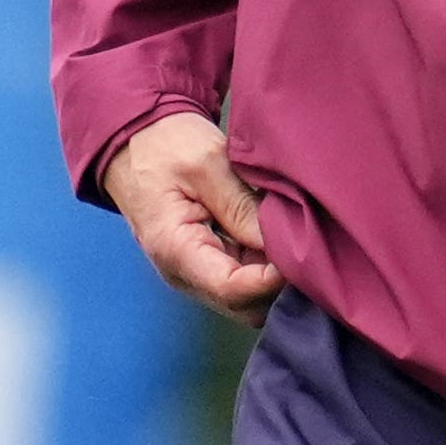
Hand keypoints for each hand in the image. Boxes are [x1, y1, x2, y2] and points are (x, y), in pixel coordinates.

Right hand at [103, 111, 284, 326]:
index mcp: (175, 249)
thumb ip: (241, 205)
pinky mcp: (208, 262)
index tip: (301, 253)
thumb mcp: (207, 163)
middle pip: (243, 304)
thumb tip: (279, 242)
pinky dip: (266, 267)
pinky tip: (284, 239)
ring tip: (299, 240)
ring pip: (247, 298)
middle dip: (279, 284)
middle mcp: (183, 273)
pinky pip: (243, 279)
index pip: (232, 290)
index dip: (272, 281)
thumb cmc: (166, 145)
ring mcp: (195, 271)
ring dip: (275, 277)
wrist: (137, 140)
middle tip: (308, 246)